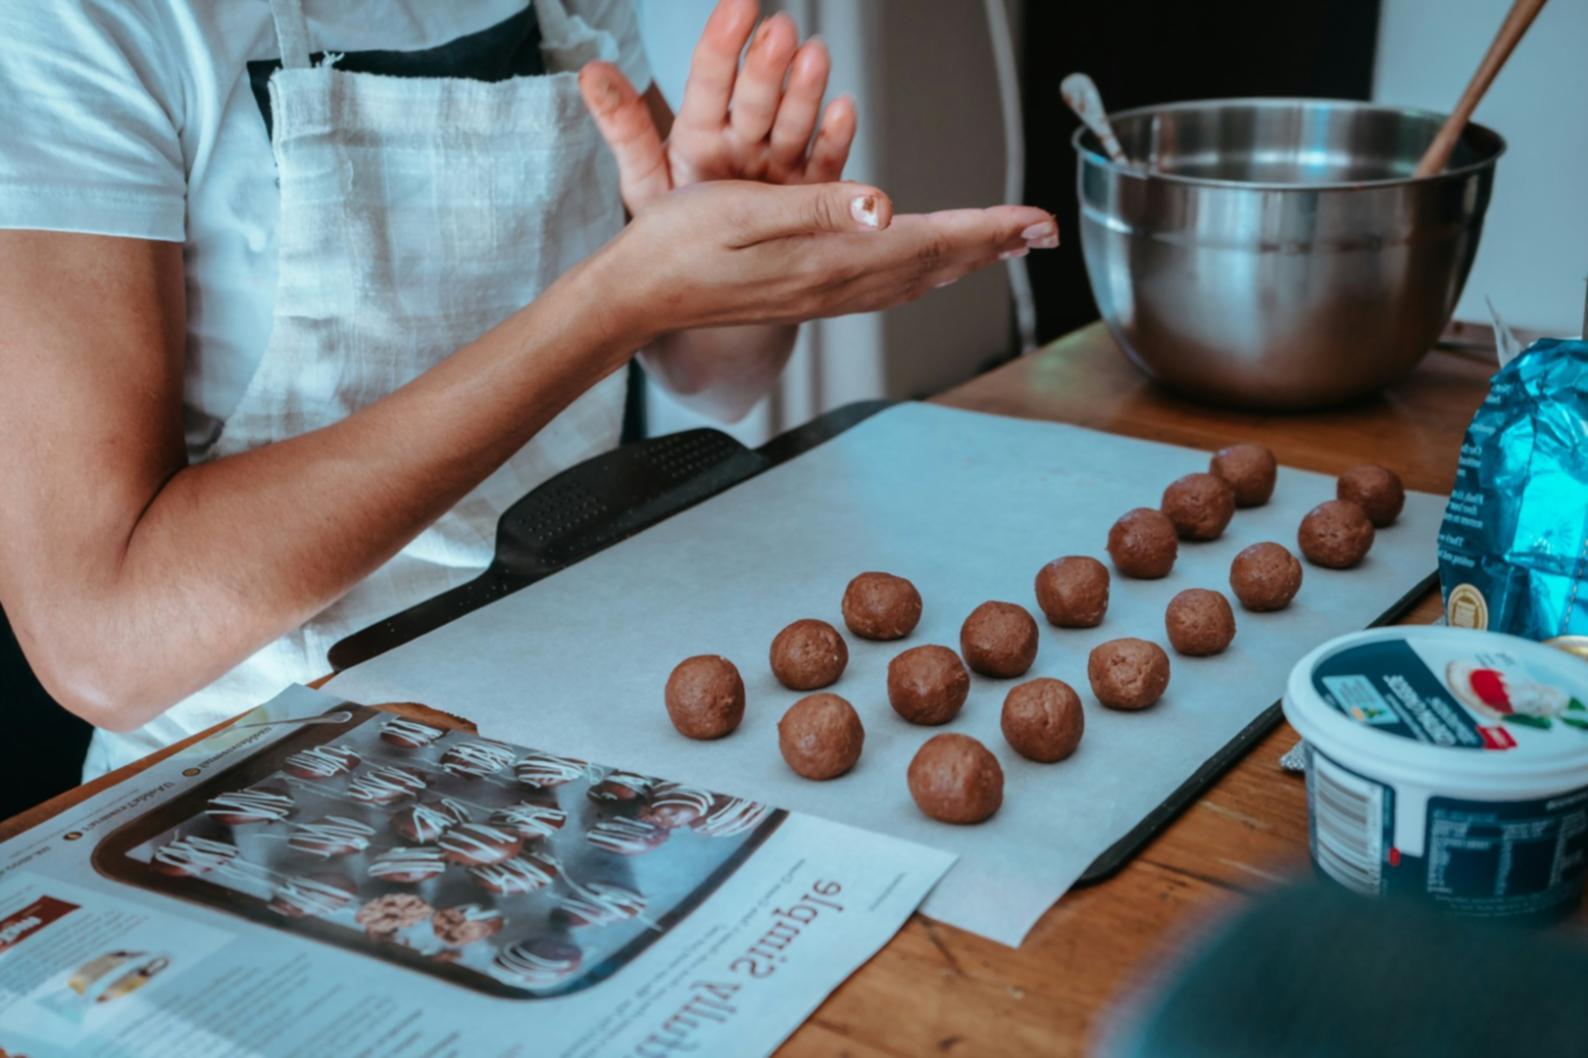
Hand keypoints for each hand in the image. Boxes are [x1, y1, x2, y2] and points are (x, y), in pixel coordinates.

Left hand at [579, 0, 854, 212]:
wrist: (711, 284)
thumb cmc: (676, 234)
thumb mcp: (643, 182)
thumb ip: (624, 128)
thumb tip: (592, 72)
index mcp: (699, 134)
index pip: (709, 80)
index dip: (722, 42)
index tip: (737, 5)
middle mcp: (742, 141)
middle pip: (754, 98)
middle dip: (767, 64)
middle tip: (779, 31)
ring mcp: (777, 165)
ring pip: (792, 122)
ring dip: (805, 90)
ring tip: (814, 57)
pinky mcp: (808, 193)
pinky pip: (822, 164)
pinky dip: (834, 138)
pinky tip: (842, 109)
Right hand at [597, 179, 1057, 340]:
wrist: (637, 295)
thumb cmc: (678, 244)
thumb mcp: (744, 210)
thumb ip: (818, 206)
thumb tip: (886, 205)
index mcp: (830, 260)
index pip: (931, 242)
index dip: (990, 229)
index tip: (1037, 221)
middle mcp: (835, 285)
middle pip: (935, 266)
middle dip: (993, 246)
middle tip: (1041, 231)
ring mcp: (821, 296)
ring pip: (914, 280)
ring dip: (963, 259)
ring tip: (1000, 244)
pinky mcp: (805, 294)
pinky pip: (884, 287)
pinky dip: (921, 271)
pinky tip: (923, 263)